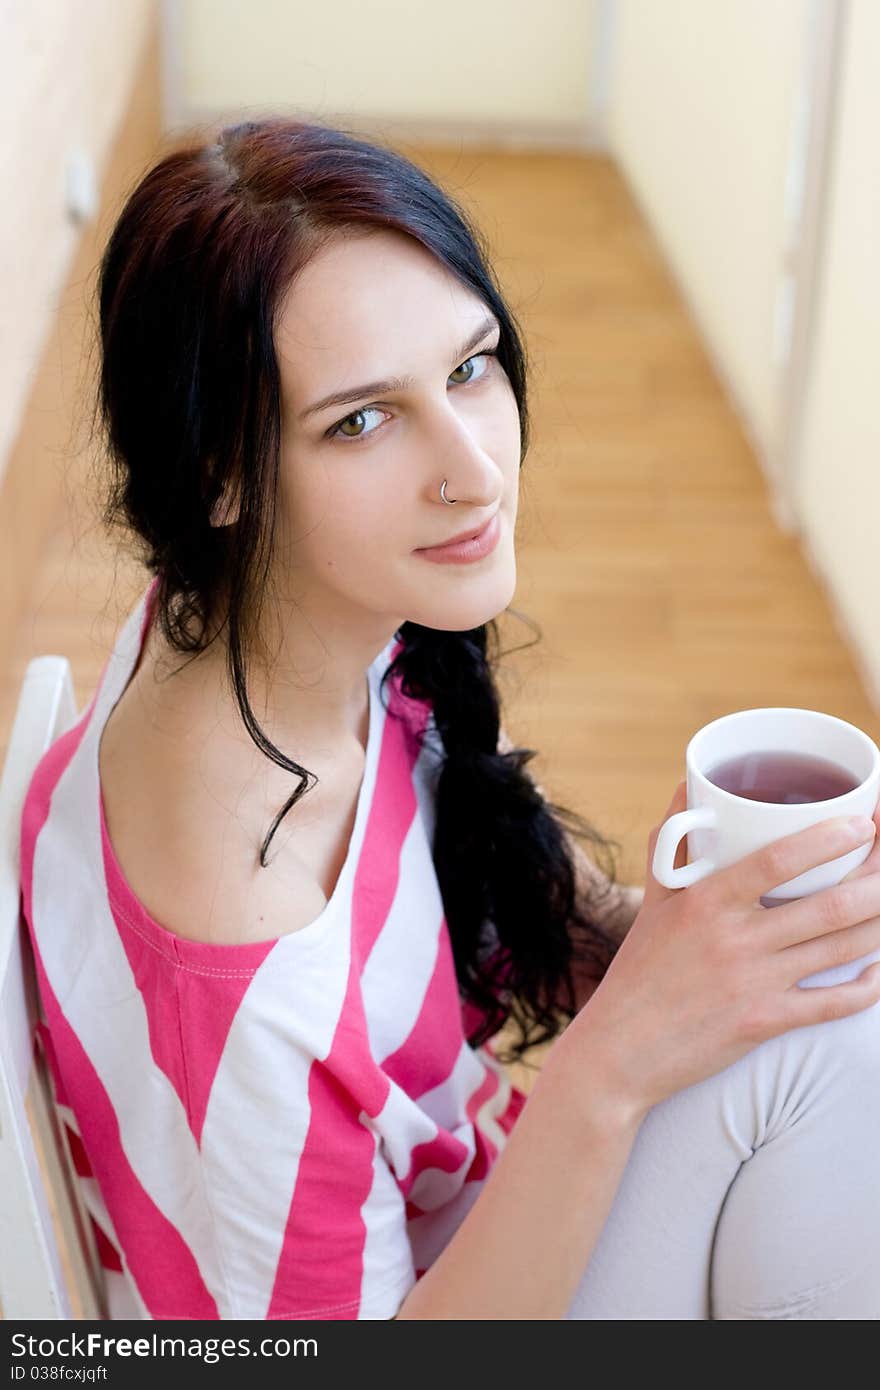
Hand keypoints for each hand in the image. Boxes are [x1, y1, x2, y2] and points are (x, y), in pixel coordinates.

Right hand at [562, 780, 879, 1121]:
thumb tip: (688, 782)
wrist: (621, 1049)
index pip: (778, 860)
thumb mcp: (654, 899)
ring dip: (879, 924)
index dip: (829, 839)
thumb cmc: (640, 967)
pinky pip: (834, 1003)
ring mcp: (754, 983)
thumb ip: (674, 840)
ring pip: (841, 948)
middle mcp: (735, 939)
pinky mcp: (766, 1023)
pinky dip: (868, 986)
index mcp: (706, 900)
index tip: (863, 825)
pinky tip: (879, 969)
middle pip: (829, 905)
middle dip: (877, 881)